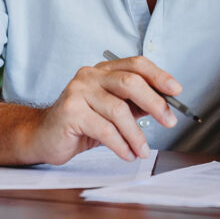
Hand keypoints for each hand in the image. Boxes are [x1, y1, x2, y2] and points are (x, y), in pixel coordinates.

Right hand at [30, 55, 181, 163]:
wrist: (43, 137)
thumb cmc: (81, 123)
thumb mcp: (112, 111)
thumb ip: (135, 105)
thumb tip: (166, 106)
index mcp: (103, 70)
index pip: (136, 64)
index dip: (159, 75)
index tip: (176, 90)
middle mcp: (90, 75)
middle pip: (130, 82)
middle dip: (155, 103)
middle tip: (169, 122)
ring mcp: (78, 91)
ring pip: (118, 110)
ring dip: (136, 135)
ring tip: (142, 150)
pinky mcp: (70, 112)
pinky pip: (104, 129)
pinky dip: (121, 145)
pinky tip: (127, 154)